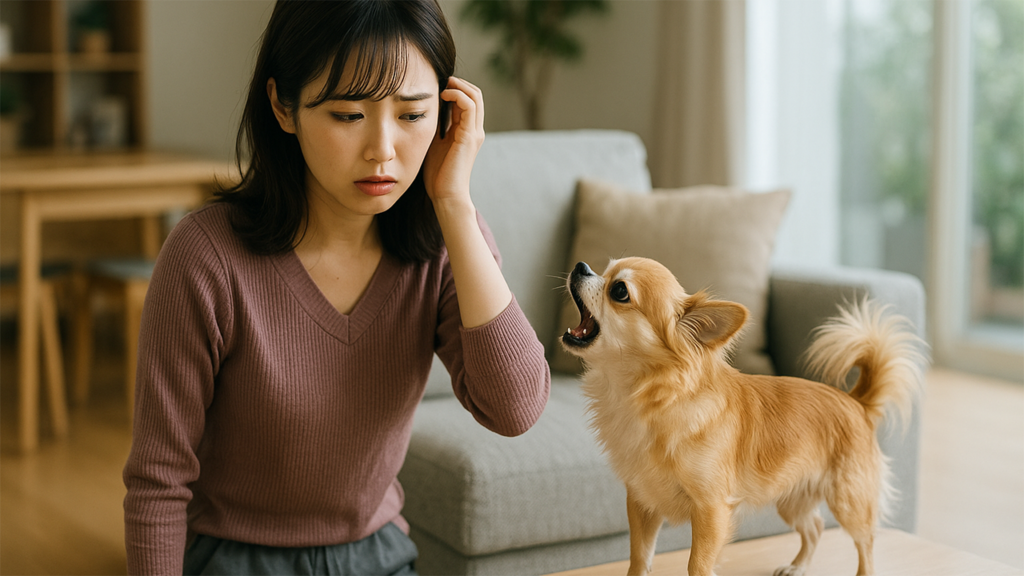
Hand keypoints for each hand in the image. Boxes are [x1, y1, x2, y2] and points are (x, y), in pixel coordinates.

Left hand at [423, 77, 484, 208]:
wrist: (446, 196)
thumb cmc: (437, 175)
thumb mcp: (433, 144)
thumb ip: (434, 128)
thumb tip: (421, 111)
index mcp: (467, 132)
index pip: (468, 100)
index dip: (454, 89)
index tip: (435, 87)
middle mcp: (474, 130)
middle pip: (475, 94)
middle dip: (458, 83)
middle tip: (439, 81)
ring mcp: (474, 133)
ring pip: (475, 96)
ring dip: (458, 86)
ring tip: (441, 87)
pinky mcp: (469, 137)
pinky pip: (469, 106)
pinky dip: (457, 95)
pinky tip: (442, 97)